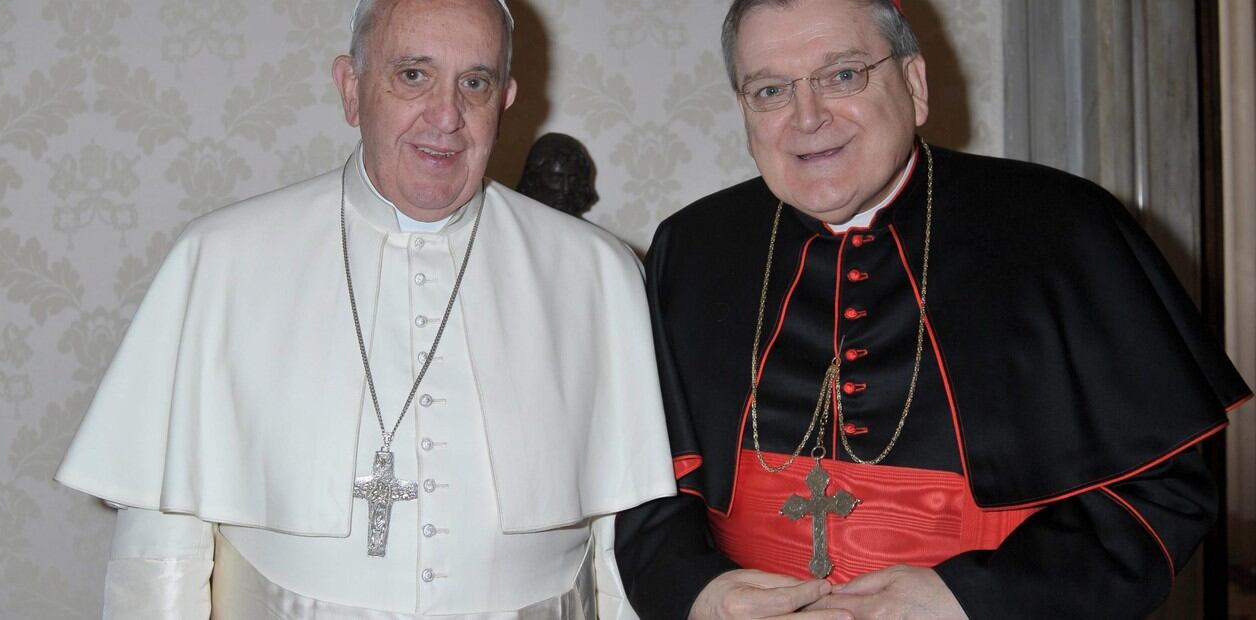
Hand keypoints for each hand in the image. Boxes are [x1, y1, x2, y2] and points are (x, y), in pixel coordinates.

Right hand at [690, 569, 846, 619]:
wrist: (701, 608)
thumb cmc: (723, 591)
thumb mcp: (748, 578)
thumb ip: (780, 583)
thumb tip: (810, 586)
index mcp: (742, 605)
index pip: (784, 600)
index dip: (807, 593)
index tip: (825, 585)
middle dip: (821, 619)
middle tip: (846, 615)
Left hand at [804, 565, 966, 619]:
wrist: (965, 607)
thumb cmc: (934, 590)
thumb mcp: (894, 575)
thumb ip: (860, 584)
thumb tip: (834, 588)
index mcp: (874, 610)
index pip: (827, 608)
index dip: (810, 604)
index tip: (800, 602)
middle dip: (820, 616)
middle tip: (806, 611)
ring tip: (829, 614)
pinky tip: (851, 618)